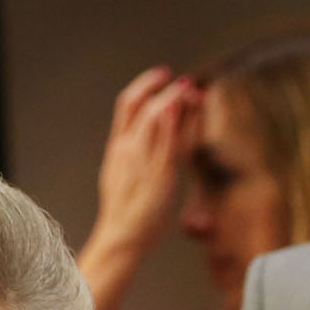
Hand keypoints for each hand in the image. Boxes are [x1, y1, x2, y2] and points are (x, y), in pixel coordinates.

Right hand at [83, 66, 202, 271]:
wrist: (122, 236)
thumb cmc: (126, 210)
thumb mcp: (122, 174)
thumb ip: (132, 153)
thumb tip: (142, 138)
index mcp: (117, 147)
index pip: (127, 105)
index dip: (145, 84)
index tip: (162, 73)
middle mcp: (128, 149)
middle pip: (144, 106)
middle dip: (165, 89)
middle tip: (185, 81)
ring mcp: (143, 161)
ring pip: (157, 120)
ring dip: (176, 101)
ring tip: (192, 90)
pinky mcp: (161, 175)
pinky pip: (173, 142)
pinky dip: (182, 123)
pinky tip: (190, 110)